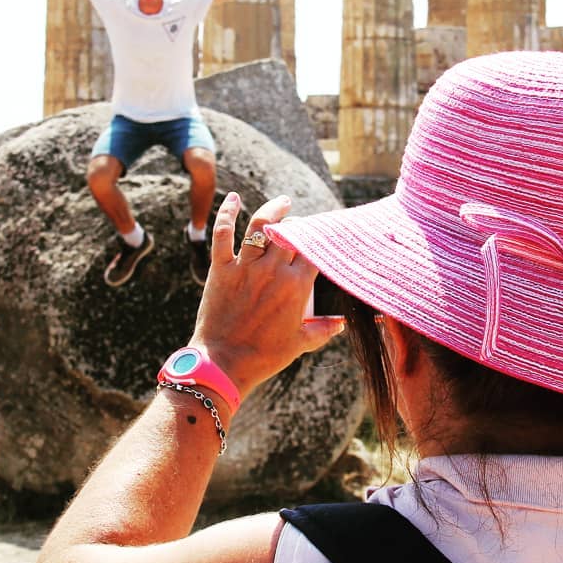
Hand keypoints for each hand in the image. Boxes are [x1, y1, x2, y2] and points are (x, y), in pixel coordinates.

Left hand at [190, 193, 342, 402]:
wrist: (224, 364)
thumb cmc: (265, 356)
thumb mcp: (301, 344)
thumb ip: (324, 329)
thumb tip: (341, 322)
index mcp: (296, 286)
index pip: (314, 249)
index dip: (320, 238)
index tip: (324, 236)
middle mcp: (272, 270)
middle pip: (291, 233)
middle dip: (299, 225)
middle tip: (301, 226)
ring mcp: (245, 267)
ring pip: (261, 225)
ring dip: (273, 209)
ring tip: (282, 202)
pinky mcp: (221, 269)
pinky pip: (223, 234)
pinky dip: (227, 213)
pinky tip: (233, 198)